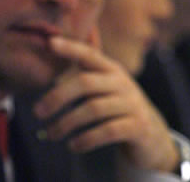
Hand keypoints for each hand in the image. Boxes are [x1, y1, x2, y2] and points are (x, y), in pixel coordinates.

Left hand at [32, 34, 179, 171]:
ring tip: (51, 134)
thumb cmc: (117, 108)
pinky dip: (86, 139)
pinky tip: (73, 145)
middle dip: (58, 97)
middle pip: (85, 83)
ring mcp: (132, 104)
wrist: (152, 134)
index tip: (50, 43)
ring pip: (93, 109)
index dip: (71, 48)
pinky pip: (107, 131)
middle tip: (38, 112)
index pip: (90, 54)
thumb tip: (49, 66)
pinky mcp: (138, 126)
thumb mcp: (104, 88)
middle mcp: (123, 83)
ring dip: (67, 123)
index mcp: (112, 70)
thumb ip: (83, 77)